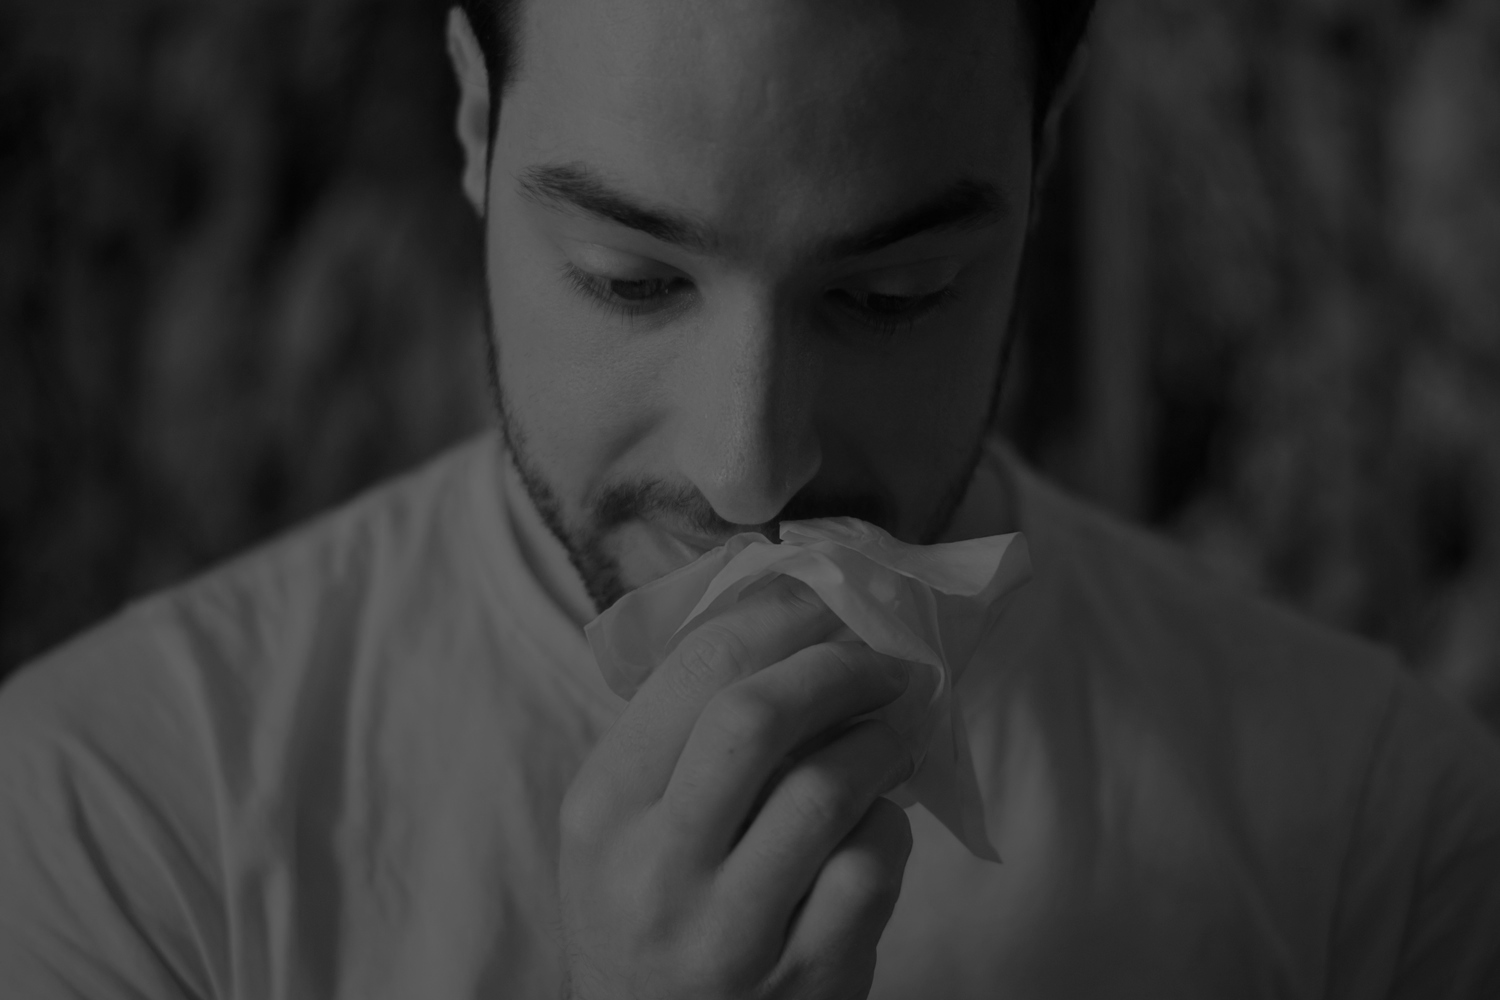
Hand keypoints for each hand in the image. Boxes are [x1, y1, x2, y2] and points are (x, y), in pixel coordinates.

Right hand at [559, 575, 922, 998]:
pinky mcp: (805, 977)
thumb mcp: (622, 826)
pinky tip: (877, 820)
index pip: (696, 668)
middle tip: (880, 658)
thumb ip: (680, 733)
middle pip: (758, 716)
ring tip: (892, 730)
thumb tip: (786, 614)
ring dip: (879, 740)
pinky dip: (889, 824)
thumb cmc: (646, 916)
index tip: (827, 597)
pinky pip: (872, 866)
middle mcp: (655, 868)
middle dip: (838, 666)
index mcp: (603, 807)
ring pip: (828, 789)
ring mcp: (730, 930)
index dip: (780, 614)